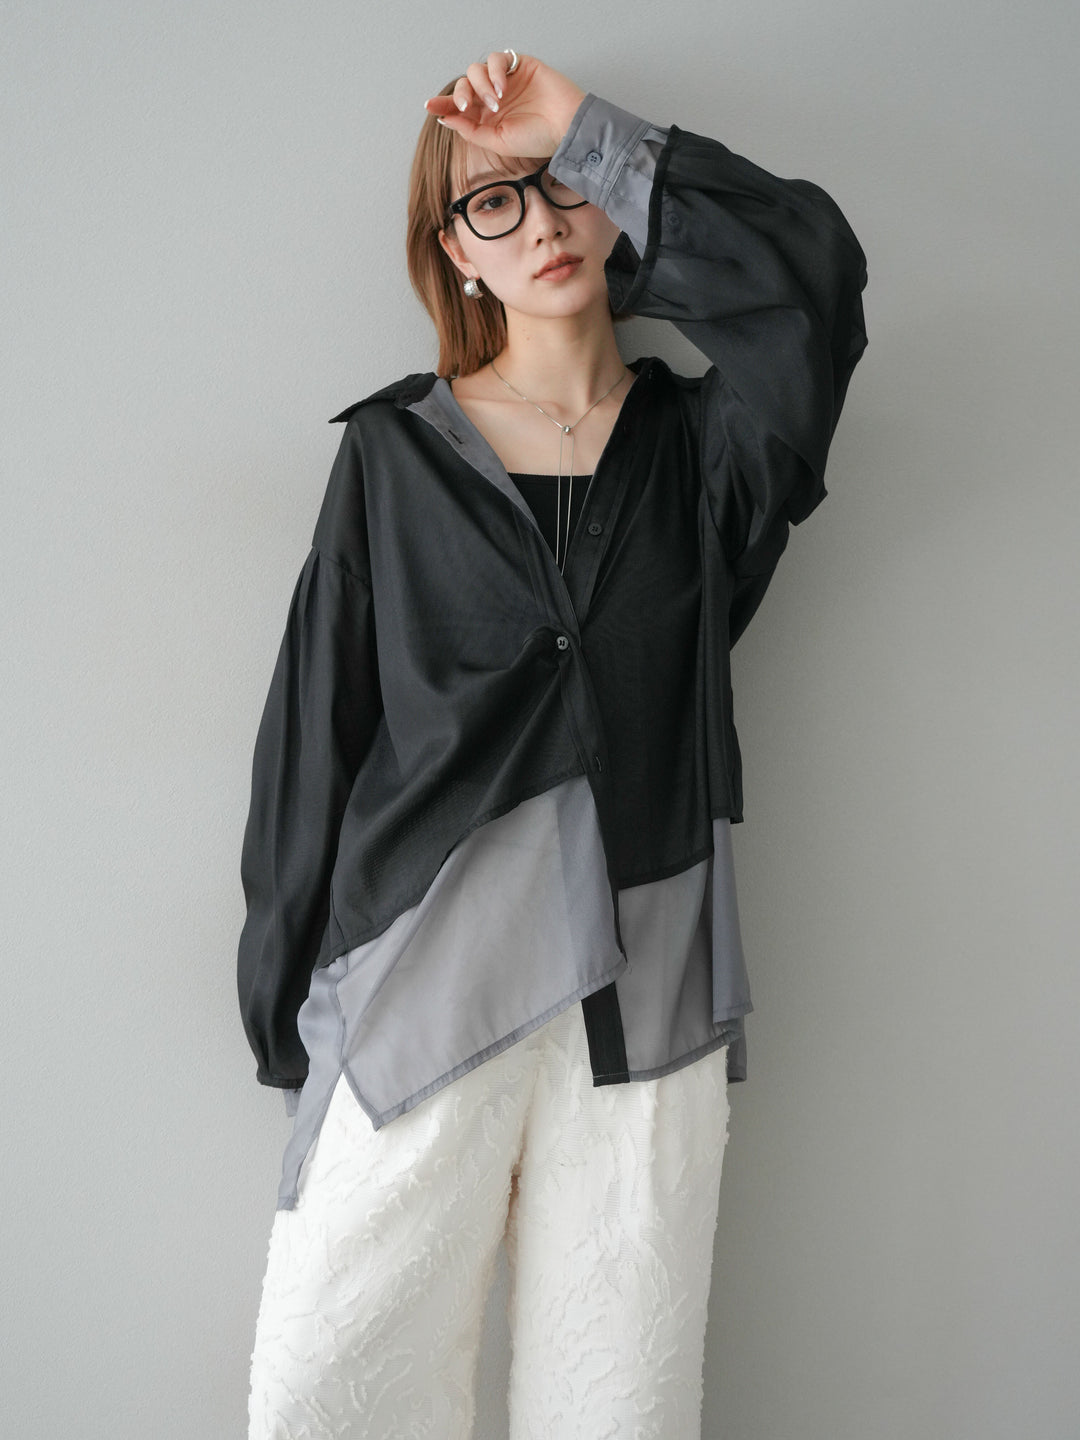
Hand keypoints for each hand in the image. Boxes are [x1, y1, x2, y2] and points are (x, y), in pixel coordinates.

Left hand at [423, 53, 586, 159]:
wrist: (565, 127)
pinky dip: (494, 71)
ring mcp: (506, 81)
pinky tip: (503, 88)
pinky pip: (497, 59)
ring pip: (476, 70)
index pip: (459, 107)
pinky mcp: (519, 66)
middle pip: (464, 86)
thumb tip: (445, 118)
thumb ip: (471, 131)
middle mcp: (494, 98)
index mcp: (488, 117)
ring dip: (480, 85)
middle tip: (467, 107)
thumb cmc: (537, 139)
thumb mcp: (497, 142)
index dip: (443, 104)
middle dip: (460, 94)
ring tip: (496, 102)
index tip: (429, 106)